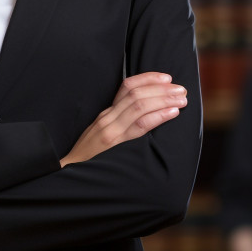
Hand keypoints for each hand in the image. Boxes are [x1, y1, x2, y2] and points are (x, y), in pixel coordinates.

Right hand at [60, 72, 186, 166]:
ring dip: (164, 99)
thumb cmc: (89, 156)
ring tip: (181, 99)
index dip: (148, 78)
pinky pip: (139, 126)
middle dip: (162, 89)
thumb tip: (145, 115)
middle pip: (136, 93)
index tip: (167, 78)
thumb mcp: (101, 134)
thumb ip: (119, 123)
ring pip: (139, 105)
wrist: (70, 172)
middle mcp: (108, 117)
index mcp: (106, 113)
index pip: (127, 86)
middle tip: (181, 89)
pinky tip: (172, 113)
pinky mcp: (115, 144)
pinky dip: (158, 116)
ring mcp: (111, 130)